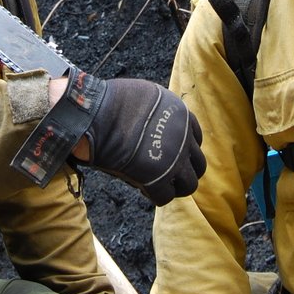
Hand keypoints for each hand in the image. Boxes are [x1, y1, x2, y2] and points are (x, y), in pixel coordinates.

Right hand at [66, 70, 204, 205]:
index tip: (169, 153)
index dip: (183, 148)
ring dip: (176, 187)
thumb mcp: (148, 96)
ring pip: (189, 185)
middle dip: (185, 170)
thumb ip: (160, 112)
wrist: (95, 116)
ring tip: (159, 186)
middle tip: (169, 175)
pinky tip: (144, 190)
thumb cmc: (111, 102)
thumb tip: (156, 122)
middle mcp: (184, 139)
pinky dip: (156, 196)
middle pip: (198, 164)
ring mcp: (174, 162)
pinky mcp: (159, 180)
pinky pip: (166, 197)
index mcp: (183, 116)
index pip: (195, 139)